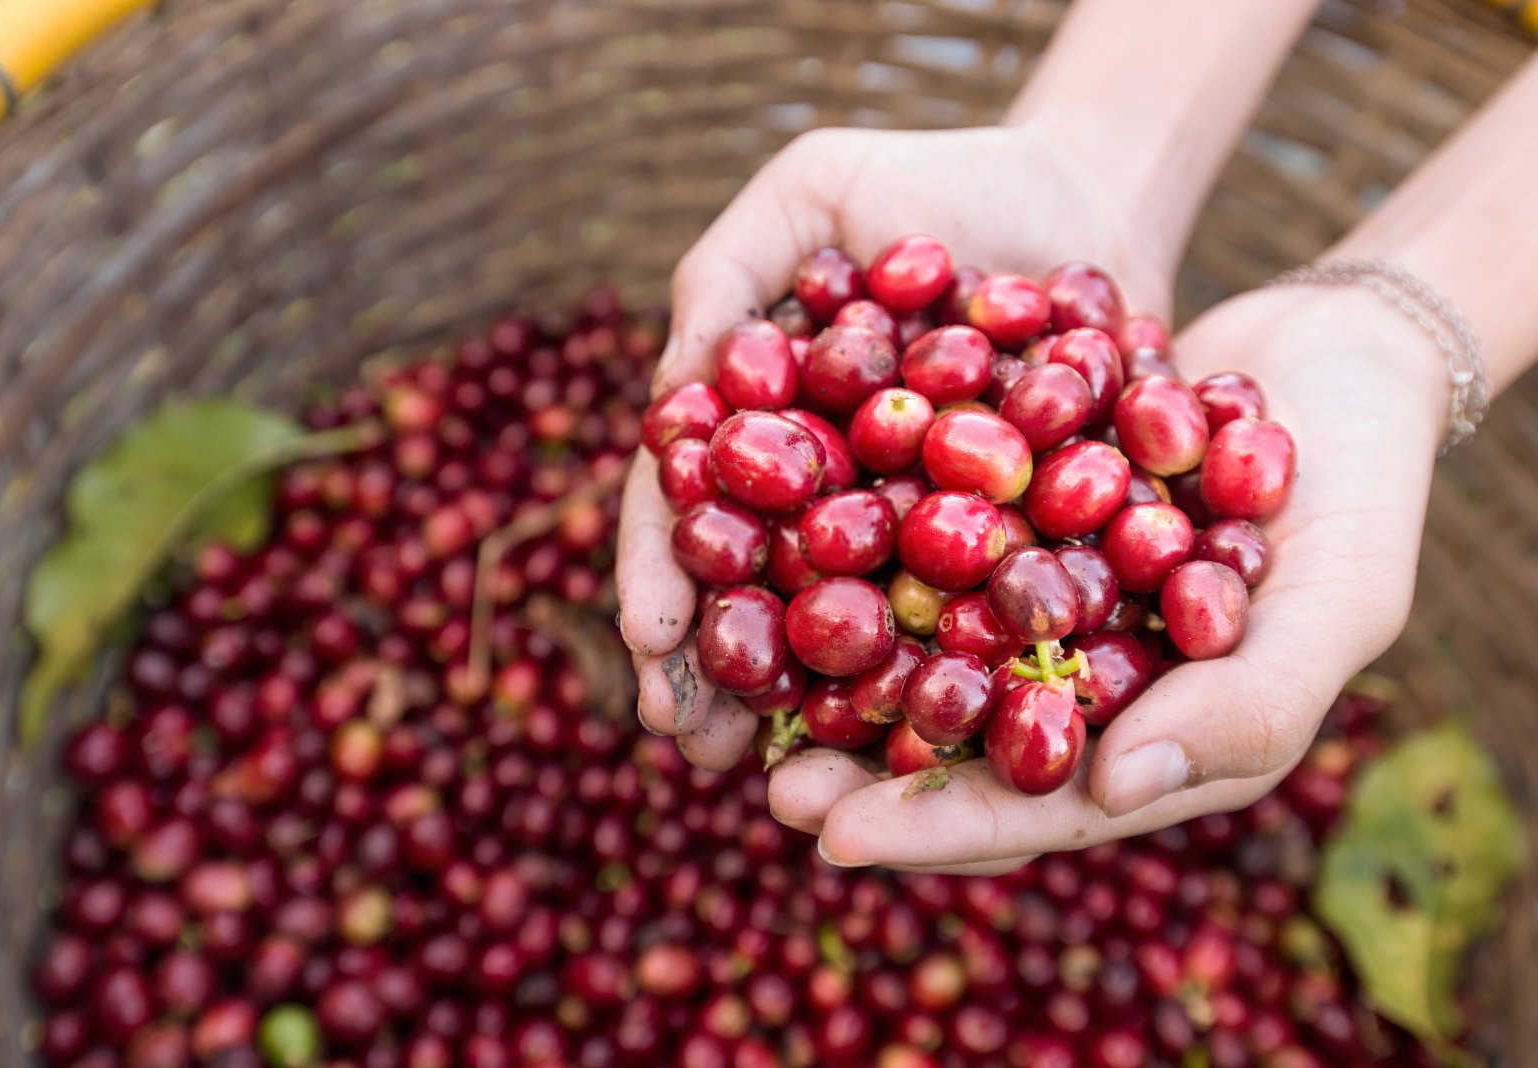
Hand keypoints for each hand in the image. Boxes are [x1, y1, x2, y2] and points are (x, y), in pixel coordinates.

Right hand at [616, 124, 1176, 769]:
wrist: (1091, 200)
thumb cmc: (939, 182)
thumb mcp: (814, 187)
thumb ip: (728, 271)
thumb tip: (671, 399)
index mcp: (761, 423)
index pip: (691, 505)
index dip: (663, 572)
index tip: (651, 637)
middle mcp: (823, 492)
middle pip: (756, 590)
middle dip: (717, 668)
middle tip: (690, 740)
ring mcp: (910, 532)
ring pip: (847, 632)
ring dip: (805, 706)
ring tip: (775, 777)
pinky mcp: (1002, 553)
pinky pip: (964, 626)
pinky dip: (933, 685)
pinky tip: (911, 745)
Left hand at [776, 283, 1445, 872]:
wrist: (1338, 351)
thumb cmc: (1365, 488)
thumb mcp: (1334, 603)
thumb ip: (1240, 707)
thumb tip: (1110, 789)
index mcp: (1151, 733)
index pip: (1036, 805)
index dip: (937, 826)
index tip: (832, 836)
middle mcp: (1078, 677)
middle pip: (957, 742)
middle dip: (859, 768)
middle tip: (762, 781)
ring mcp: (1036, 596)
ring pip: (921, 648)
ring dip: (837, 670)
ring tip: (743, 682)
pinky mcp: (1006, 516)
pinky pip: (920, 542)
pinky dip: (855, 550)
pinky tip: (774, 547)